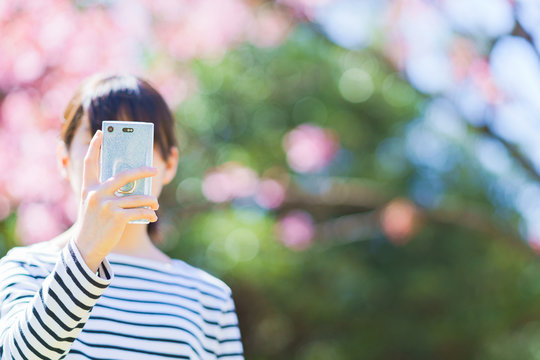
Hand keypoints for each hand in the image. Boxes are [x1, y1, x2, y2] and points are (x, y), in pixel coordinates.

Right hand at [72, 130, 158, 271]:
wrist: (86, 248)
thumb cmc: (93, 224)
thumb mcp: (93, 205)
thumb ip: (106, 192)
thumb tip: (133, 182)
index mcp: (88, 188)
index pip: (90, 162)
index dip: (95, 146)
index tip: (101, 133)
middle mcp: (96, 194)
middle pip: (125, 175)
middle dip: (143, 171)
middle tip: (155, 170)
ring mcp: (106, 205)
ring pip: (137, 197)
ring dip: (150, 201)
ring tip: (155, 204)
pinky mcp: (117, 218)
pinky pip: (140, 211)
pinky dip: (149, 214)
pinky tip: (152, 216)